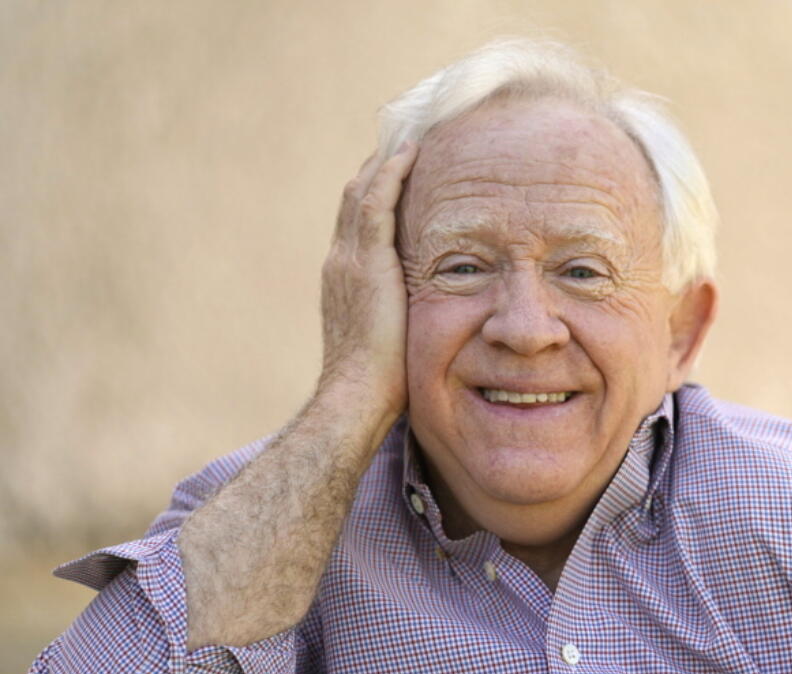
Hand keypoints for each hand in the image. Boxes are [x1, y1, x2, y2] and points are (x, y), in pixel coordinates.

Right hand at [318, 142, 418, 418]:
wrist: (356, 395)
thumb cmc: (380, 384)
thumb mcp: (389, 340)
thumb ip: (400, 317)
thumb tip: (425, 318)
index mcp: (345, 279)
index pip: (359, 222)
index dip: (376, 191)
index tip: (398, 169)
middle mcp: (341, 261)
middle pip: (356, 197)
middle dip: (378, 166)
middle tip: (405, 138)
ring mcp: (349, 259)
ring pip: (363, 191)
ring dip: (386, 160)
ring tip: (410, 134)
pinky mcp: (366, 261)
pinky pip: (377, 203)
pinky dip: (391, 174)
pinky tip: (411, 153)